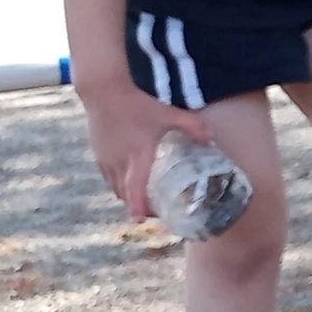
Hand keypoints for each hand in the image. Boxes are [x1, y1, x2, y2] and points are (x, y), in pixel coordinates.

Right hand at [78, 82, 210, 219]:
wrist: (103, 91)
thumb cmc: (137, 104)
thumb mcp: (168, 113)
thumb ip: (193, 126)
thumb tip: (213, 140)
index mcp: (137, 155)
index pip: (134, 187)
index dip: (136, 206)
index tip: (139, 220)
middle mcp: (118, 161)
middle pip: (125, 193)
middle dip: (139, 206)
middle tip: (157, 211)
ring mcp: (105, 159)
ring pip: (115, 187)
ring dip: (128, 196)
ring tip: (144, 200)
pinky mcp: (98, 154)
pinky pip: (108, 178)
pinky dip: (118, 185)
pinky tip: (129, 182)